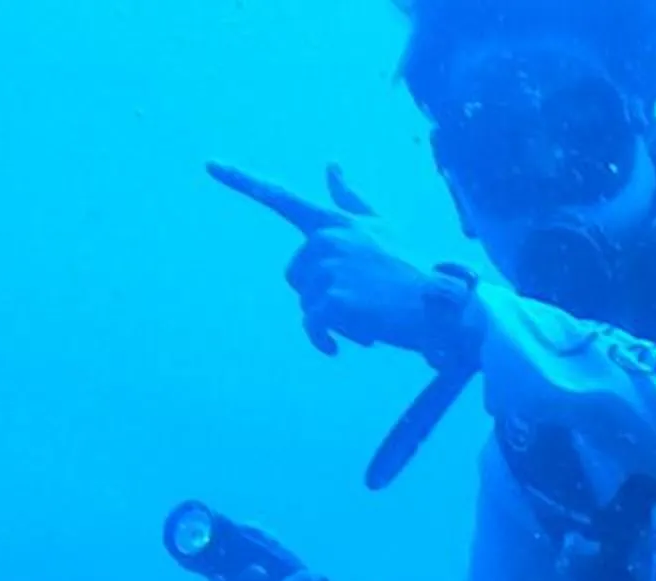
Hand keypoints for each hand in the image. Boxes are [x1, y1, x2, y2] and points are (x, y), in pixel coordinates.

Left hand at [210, 161, 470, 362]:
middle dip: (321, 294)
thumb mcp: (381, 228)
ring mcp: (330, 269)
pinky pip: (313, 326)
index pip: (281, 196)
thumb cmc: (415, 270)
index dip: (243, 180)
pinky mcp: (335, 301)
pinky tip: (353, 340)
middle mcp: (327, 239)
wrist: (445, 307)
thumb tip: (330, 164)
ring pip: (307, 305)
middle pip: (296, 275)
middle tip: (362, 301)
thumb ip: (350, 199)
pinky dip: (327, 340)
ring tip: (369, 316)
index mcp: (335, 221)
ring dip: (333, 319)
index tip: (210, 164)